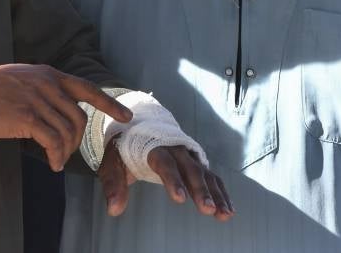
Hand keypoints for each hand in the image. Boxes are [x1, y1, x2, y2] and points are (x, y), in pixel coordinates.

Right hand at [0, 63, 131, 171]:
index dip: (108, 104)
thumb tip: (55, 110)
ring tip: (56, 161)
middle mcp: (47, 85)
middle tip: (66, 153)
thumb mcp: (20, 77)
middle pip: (79, 117)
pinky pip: (53, 141)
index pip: (87, 88)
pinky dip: (56, 156)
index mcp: (47, 74)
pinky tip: (51, 163)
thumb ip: (41, 89)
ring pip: (67, 132)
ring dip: (65, 152)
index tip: (125, 117)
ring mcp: (38, 100)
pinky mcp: (27, 118)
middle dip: (78, 140)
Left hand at [98, 143, 233, 220]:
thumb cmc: (125, 147)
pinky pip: (212, 178)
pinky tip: (228, 210)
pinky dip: (221, 193)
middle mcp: (175, 148)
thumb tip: (113, 209)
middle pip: (190, 168)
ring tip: (223, 214)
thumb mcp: (112, 161)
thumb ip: (113, 183)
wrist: (139, 125)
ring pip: (205, 174)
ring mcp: (188, 155)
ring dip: (215, 194)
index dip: (172, 180)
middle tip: (206, 209)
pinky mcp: (197, 163)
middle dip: (200, 189)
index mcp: (153, 145)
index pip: (164, 162)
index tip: (180, 198)